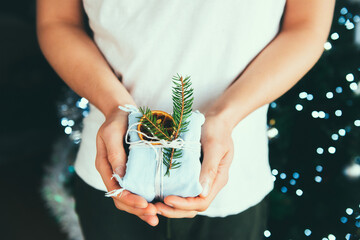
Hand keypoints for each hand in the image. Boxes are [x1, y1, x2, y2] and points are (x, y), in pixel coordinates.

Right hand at [95, 107, 158, 225]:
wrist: (122, 112)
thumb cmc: (116, 121)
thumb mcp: (111, 133)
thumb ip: (115, 153)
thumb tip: (121, 175)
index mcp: (105, 166)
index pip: (115, 190)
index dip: (129, 200)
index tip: (144, 204)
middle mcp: (113, 173)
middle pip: (122, 199)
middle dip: (137, 209)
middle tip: (154, 215)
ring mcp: (123, 173)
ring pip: (130, 197)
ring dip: (142, 209)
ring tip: (156, 216)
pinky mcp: (133, 170)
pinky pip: (138, 188)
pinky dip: (146, 198)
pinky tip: (157, 205)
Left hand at [155, 114, 233, 216]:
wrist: (216, 119)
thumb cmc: (217, 130)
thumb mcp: (215, 146)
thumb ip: (210, 168)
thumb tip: (202, 192)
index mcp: (217, 179)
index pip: (202, 202)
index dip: (184, 205)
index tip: (168, 199)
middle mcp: (209, 183)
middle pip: (192, 207)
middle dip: (174, 210)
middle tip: (154, 207)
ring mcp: (200, 179)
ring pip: (186, 201)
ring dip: (170, 206)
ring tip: (153, 203)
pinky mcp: (191, 174)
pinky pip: (182, 189)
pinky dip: (170, 194)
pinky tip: (157, 191)